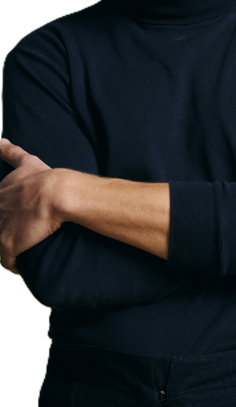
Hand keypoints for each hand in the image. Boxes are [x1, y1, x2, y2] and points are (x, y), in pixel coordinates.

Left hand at [0, 139, 60, 274]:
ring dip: (5, 250)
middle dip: (2, 231)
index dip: (1, 216)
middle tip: (15, 236)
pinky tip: (21, 265)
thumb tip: (1, 141)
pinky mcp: (7, 245)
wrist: (58, 193)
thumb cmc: (46, 178)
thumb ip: (12, 152)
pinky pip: (6, 261)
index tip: (9, 219)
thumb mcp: (27, 162)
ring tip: (17, 253)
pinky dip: (14, 264)